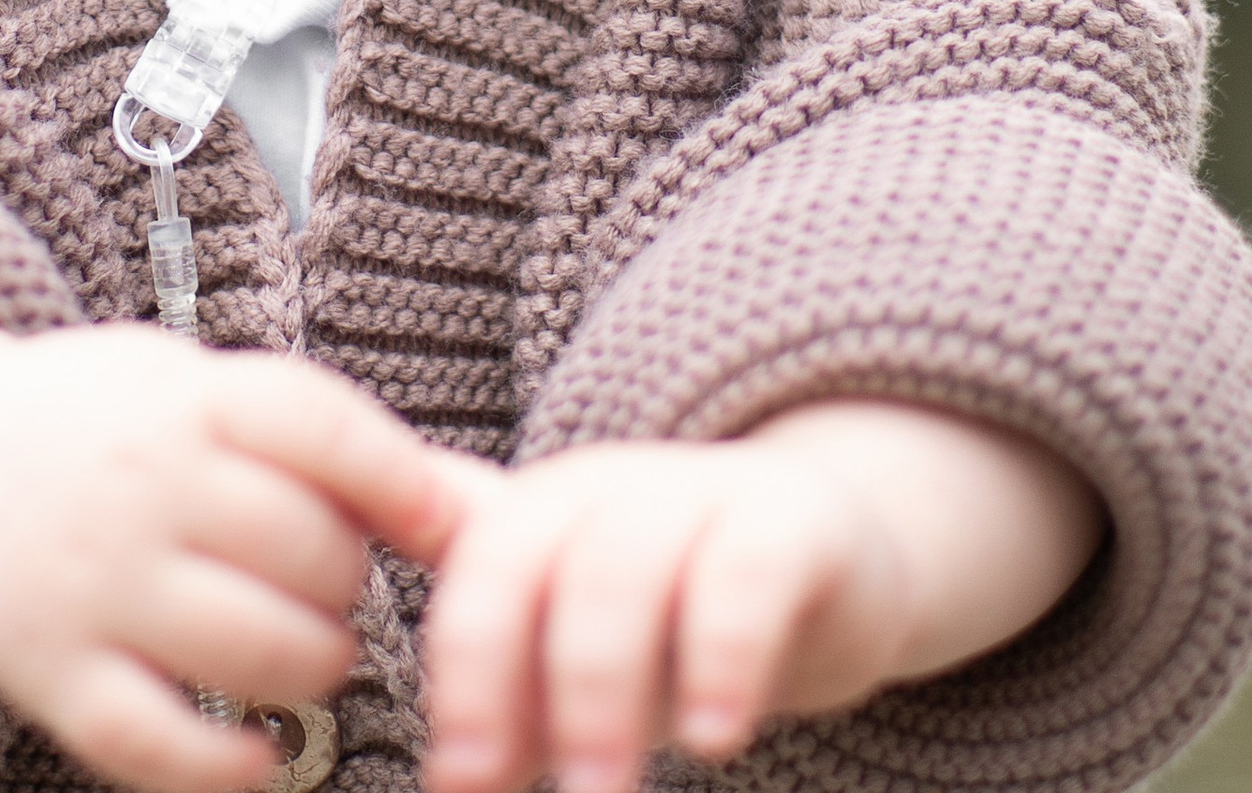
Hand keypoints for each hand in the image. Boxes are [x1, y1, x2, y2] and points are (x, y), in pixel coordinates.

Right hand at [0, 318, 467, 792]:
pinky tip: (261, 751)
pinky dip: (230, 766)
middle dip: (347, 583)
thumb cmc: (114, 427)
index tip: (444, 524)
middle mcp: (141, 484)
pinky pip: (161, 745)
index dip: (402, 482)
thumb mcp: (204, 391)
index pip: (321, 427)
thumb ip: (328, 443)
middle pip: (308, 551)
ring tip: (302, 648)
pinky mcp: (52, 673)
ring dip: (312, 665)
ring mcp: (94, 582)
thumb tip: (483, 506)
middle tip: (326, 582)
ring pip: (256, 650)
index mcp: (187, 399)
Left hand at [420, 399, 1104, 792]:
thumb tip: (421, 743)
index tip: (459, 782)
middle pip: (537, 562)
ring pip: (628, 567)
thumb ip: (497, 643)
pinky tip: (717, 734)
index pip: (475, 572)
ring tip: (606, 790)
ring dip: (608, 688)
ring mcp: (703, 495)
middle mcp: (611, 488)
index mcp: (543, 510)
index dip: (460, 671)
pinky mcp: (794, 524)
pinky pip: (750, 571)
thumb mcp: (576, 617)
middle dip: (519, 686)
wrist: (830, 544)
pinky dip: (727, 652)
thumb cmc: (672, 601)